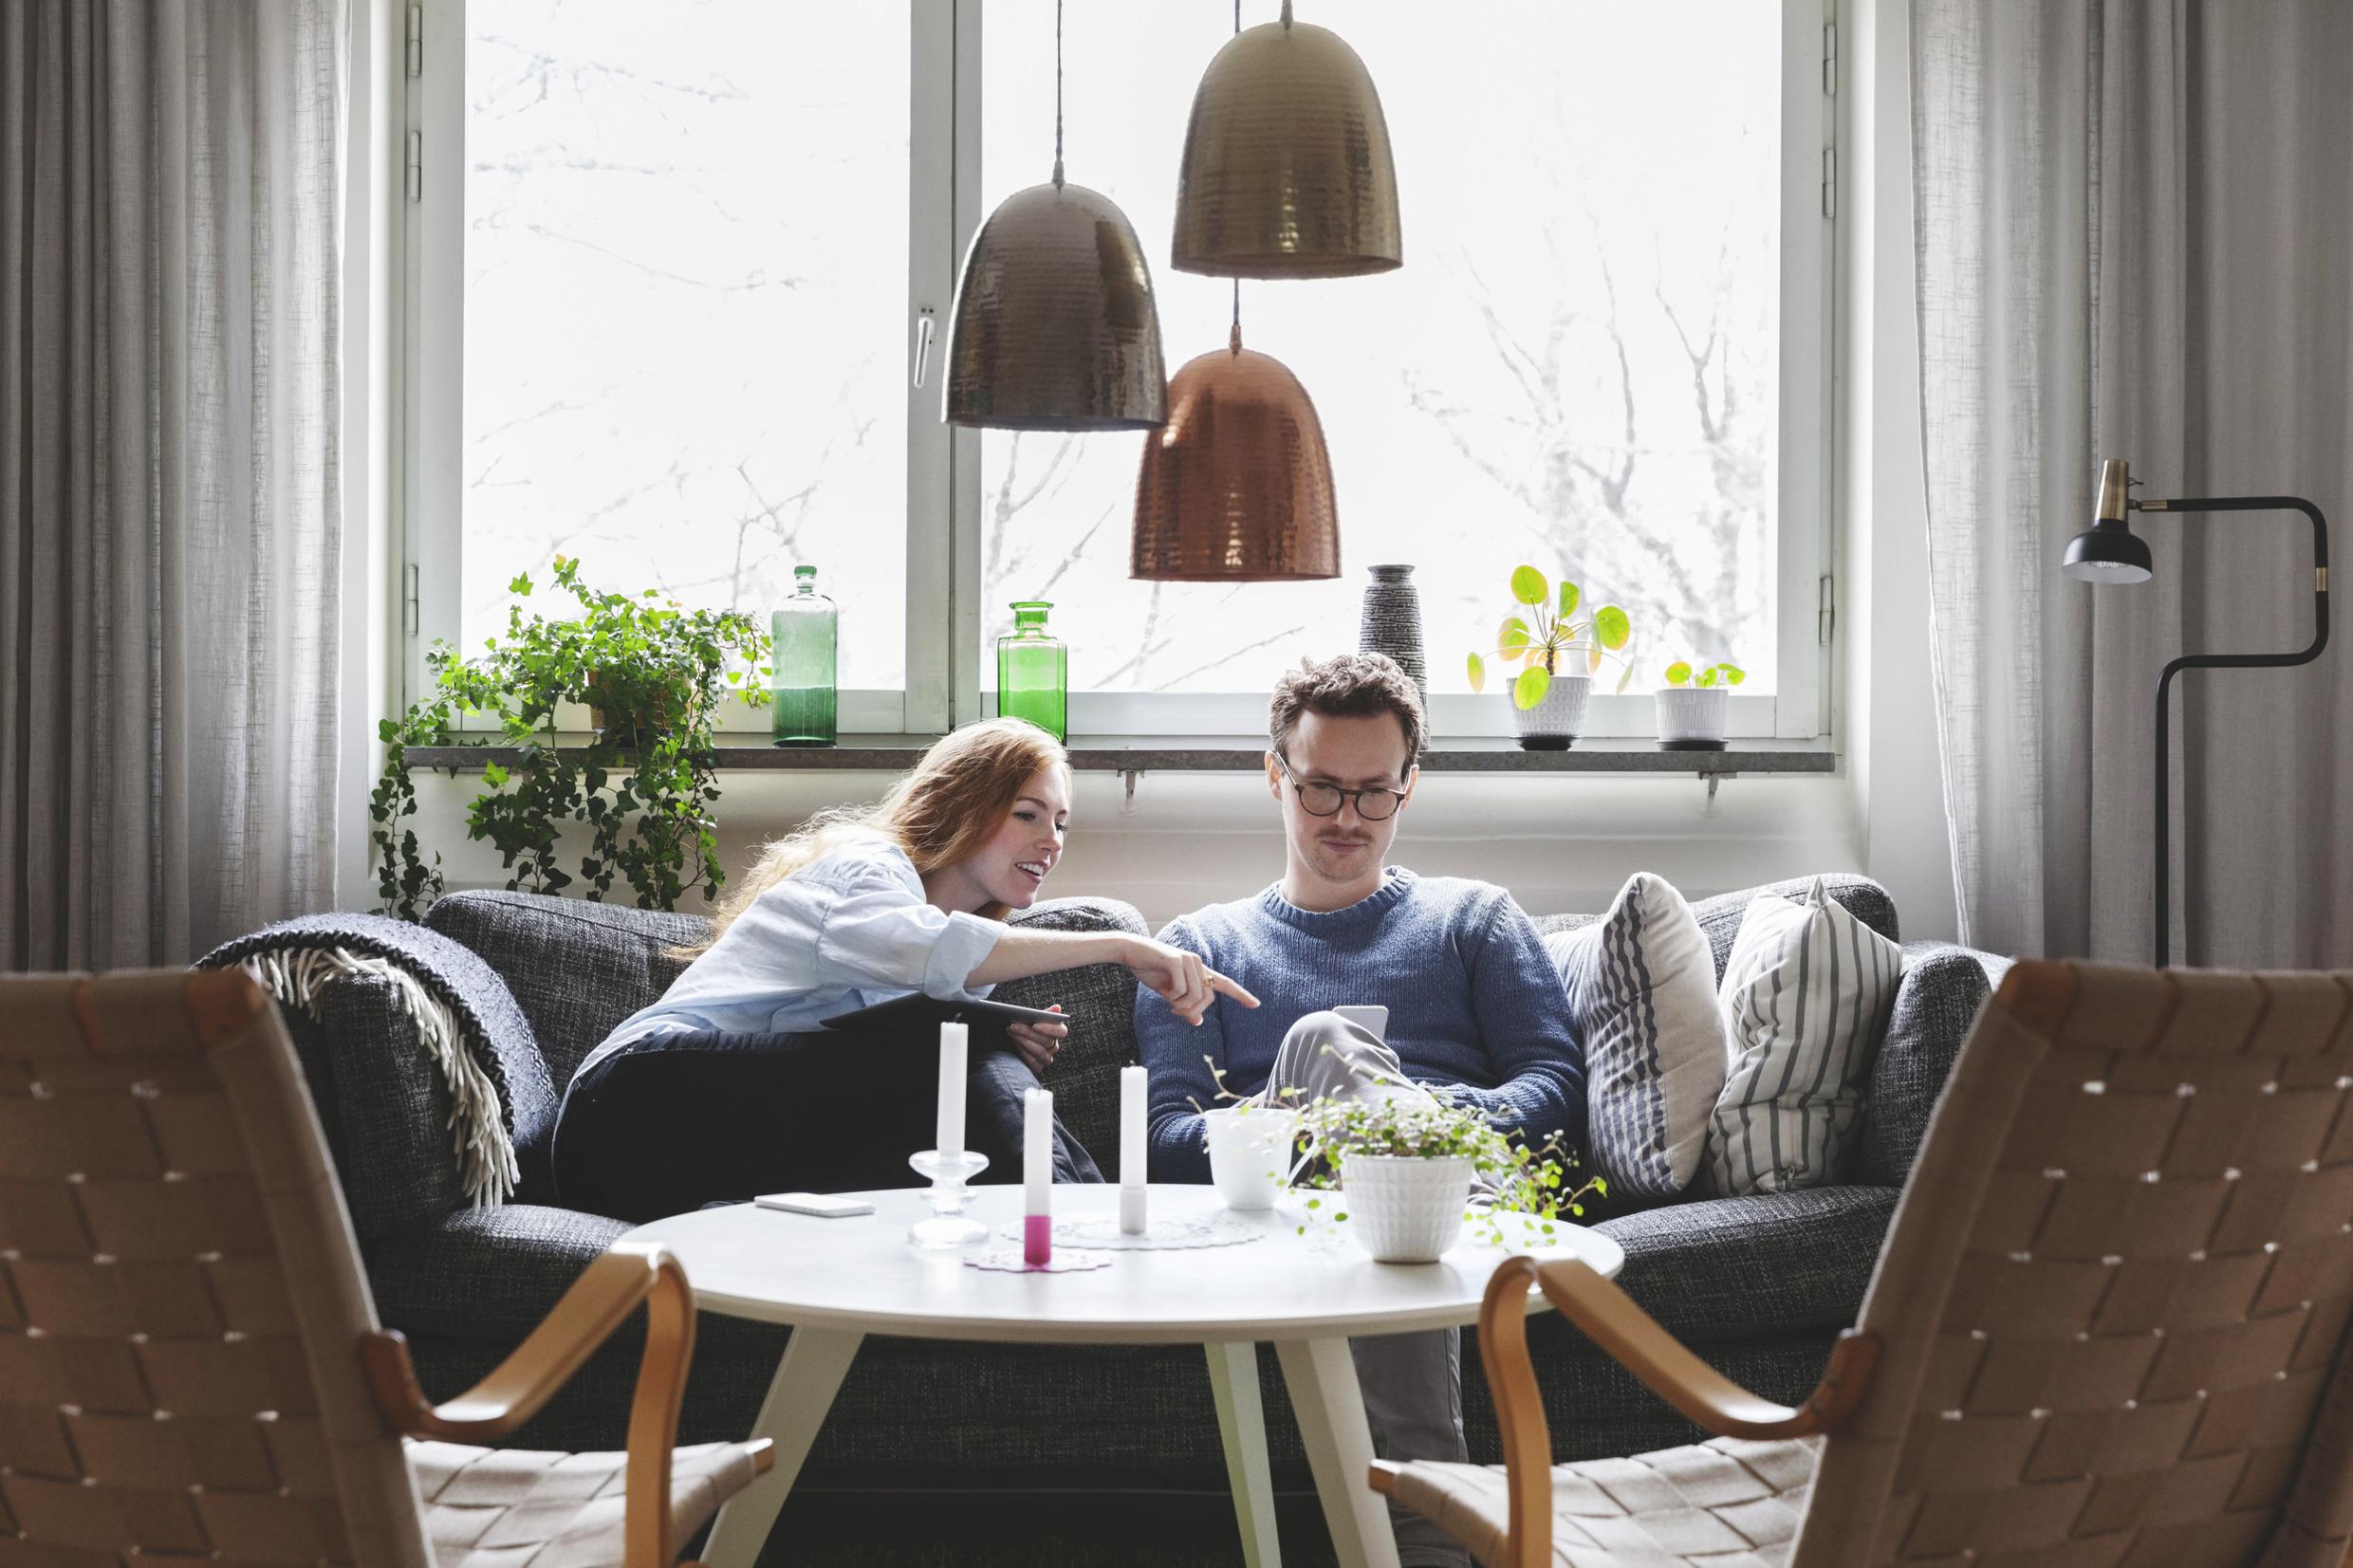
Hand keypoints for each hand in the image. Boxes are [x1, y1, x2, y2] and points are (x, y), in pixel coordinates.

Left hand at [1005, 1006, 1066, 1075]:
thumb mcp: (1032, 1018)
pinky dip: (1022, 1052)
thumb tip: (1057, 1008)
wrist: (1010, 1040)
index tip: (1035, 1025)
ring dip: (1023, 1041)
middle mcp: (1054, 1046)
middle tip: (1013, 1025)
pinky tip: (1014, 1044)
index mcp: (1057, 1032)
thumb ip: (1043, 1014)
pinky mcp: (1038, 1067)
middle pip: (1047, 1041)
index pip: (1061, 1032)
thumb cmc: (1024, 1026)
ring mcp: (1047, 1058)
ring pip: (1040, 1052)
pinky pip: (1033, 1062)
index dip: (1049, 1028)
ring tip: (1011, 1032)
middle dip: (1028, 1032)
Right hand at [1124, 937, 1259, 1026]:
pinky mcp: (1176, 960)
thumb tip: (1198, 1021)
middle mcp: (1198, 963)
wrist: (1131, 952)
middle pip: (1208, 998)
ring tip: (1169, 1002)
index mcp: (1199, 970)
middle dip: (1193, 1011)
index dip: (1240, 995)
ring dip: (1181, 1005)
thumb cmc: (1150, 971)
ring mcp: (1188, 960)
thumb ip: (1185, 1006)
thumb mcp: (1169, 994)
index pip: (1224, 984)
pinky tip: (1164, 991)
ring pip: (1196, 995)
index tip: (1256, 1005)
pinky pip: (1182, 989)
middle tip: (1175, 1012)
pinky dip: (1173, 997)